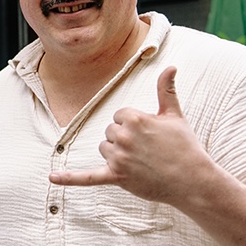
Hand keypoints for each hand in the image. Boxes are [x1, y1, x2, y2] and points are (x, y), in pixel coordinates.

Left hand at [49, 66, 213, 206]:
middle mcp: (123, 136)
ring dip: (117, 154)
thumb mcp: (175, 114)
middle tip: (149, 150)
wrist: (193, 180)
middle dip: (126, 139)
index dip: (135, 124)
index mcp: (134, 118)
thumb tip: (171, 65)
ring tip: (142, 161)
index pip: (119, 115)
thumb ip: (166, 89)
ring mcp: (119, 158)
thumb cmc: (185, 146)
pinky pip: (88, 177)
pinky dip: (69, 178)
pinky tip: (52, 178)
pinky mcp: (117, 177)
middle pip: (110, 132)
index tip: (152, 134)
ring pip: (104, 149)